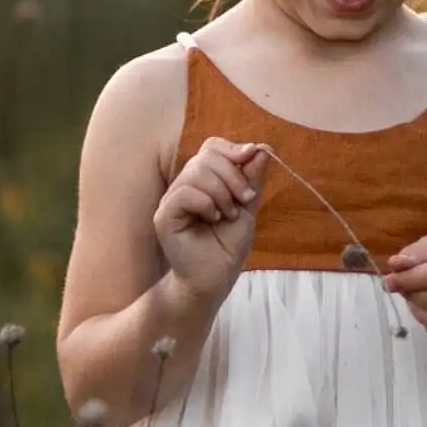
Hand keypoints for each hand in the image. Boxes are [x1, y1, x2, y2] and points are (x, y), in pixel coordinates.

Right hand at [155, 138, 268, 304]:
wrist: (214, 279)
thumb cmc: (227, 246)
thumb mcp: (247, 208)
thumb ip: (251, 179)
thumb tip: (262, 148)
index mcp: (203, 180)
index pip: (212, 147)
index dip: (233, 149)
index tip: (252, 156)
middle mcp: (185, 184)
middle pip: (207, 156)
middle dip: (234, 175)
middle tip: (244, 200)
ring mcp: (172, 199)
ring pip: (196, 172)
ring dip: (222, 192)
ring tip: (228, 215)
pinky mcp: (164, 215)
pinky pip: (184, 193)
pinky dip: (206, 203)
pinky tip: (213, 219)